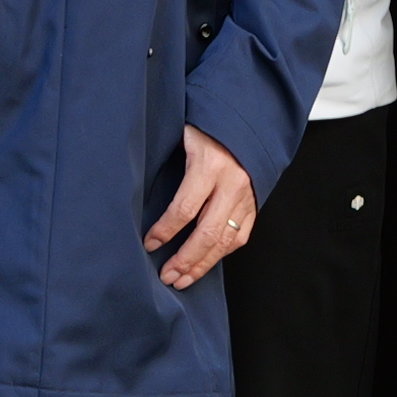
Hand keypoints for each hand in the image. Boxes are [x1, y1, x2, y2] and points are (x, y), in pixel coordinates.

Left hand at [146, 130, 257, 289]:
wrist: (245, 117)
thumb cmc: (206, 125)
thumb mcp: (183, 135)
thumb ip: (169, 163)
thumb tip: (141, 194)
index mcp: (210, 164)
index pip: (185, 208)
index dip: (165, 230)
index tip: (149, 244)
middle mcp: (232, 183)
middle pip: (207, 233)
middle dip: (185, 260)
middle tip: (167, 277)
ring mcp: (247, 195)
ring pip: (225, 240)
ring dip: (203, 264)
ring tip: (183, 279)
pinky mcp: (255, 202)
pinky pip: (241, 235)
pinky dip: (223, 252)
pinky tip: (208, 263)